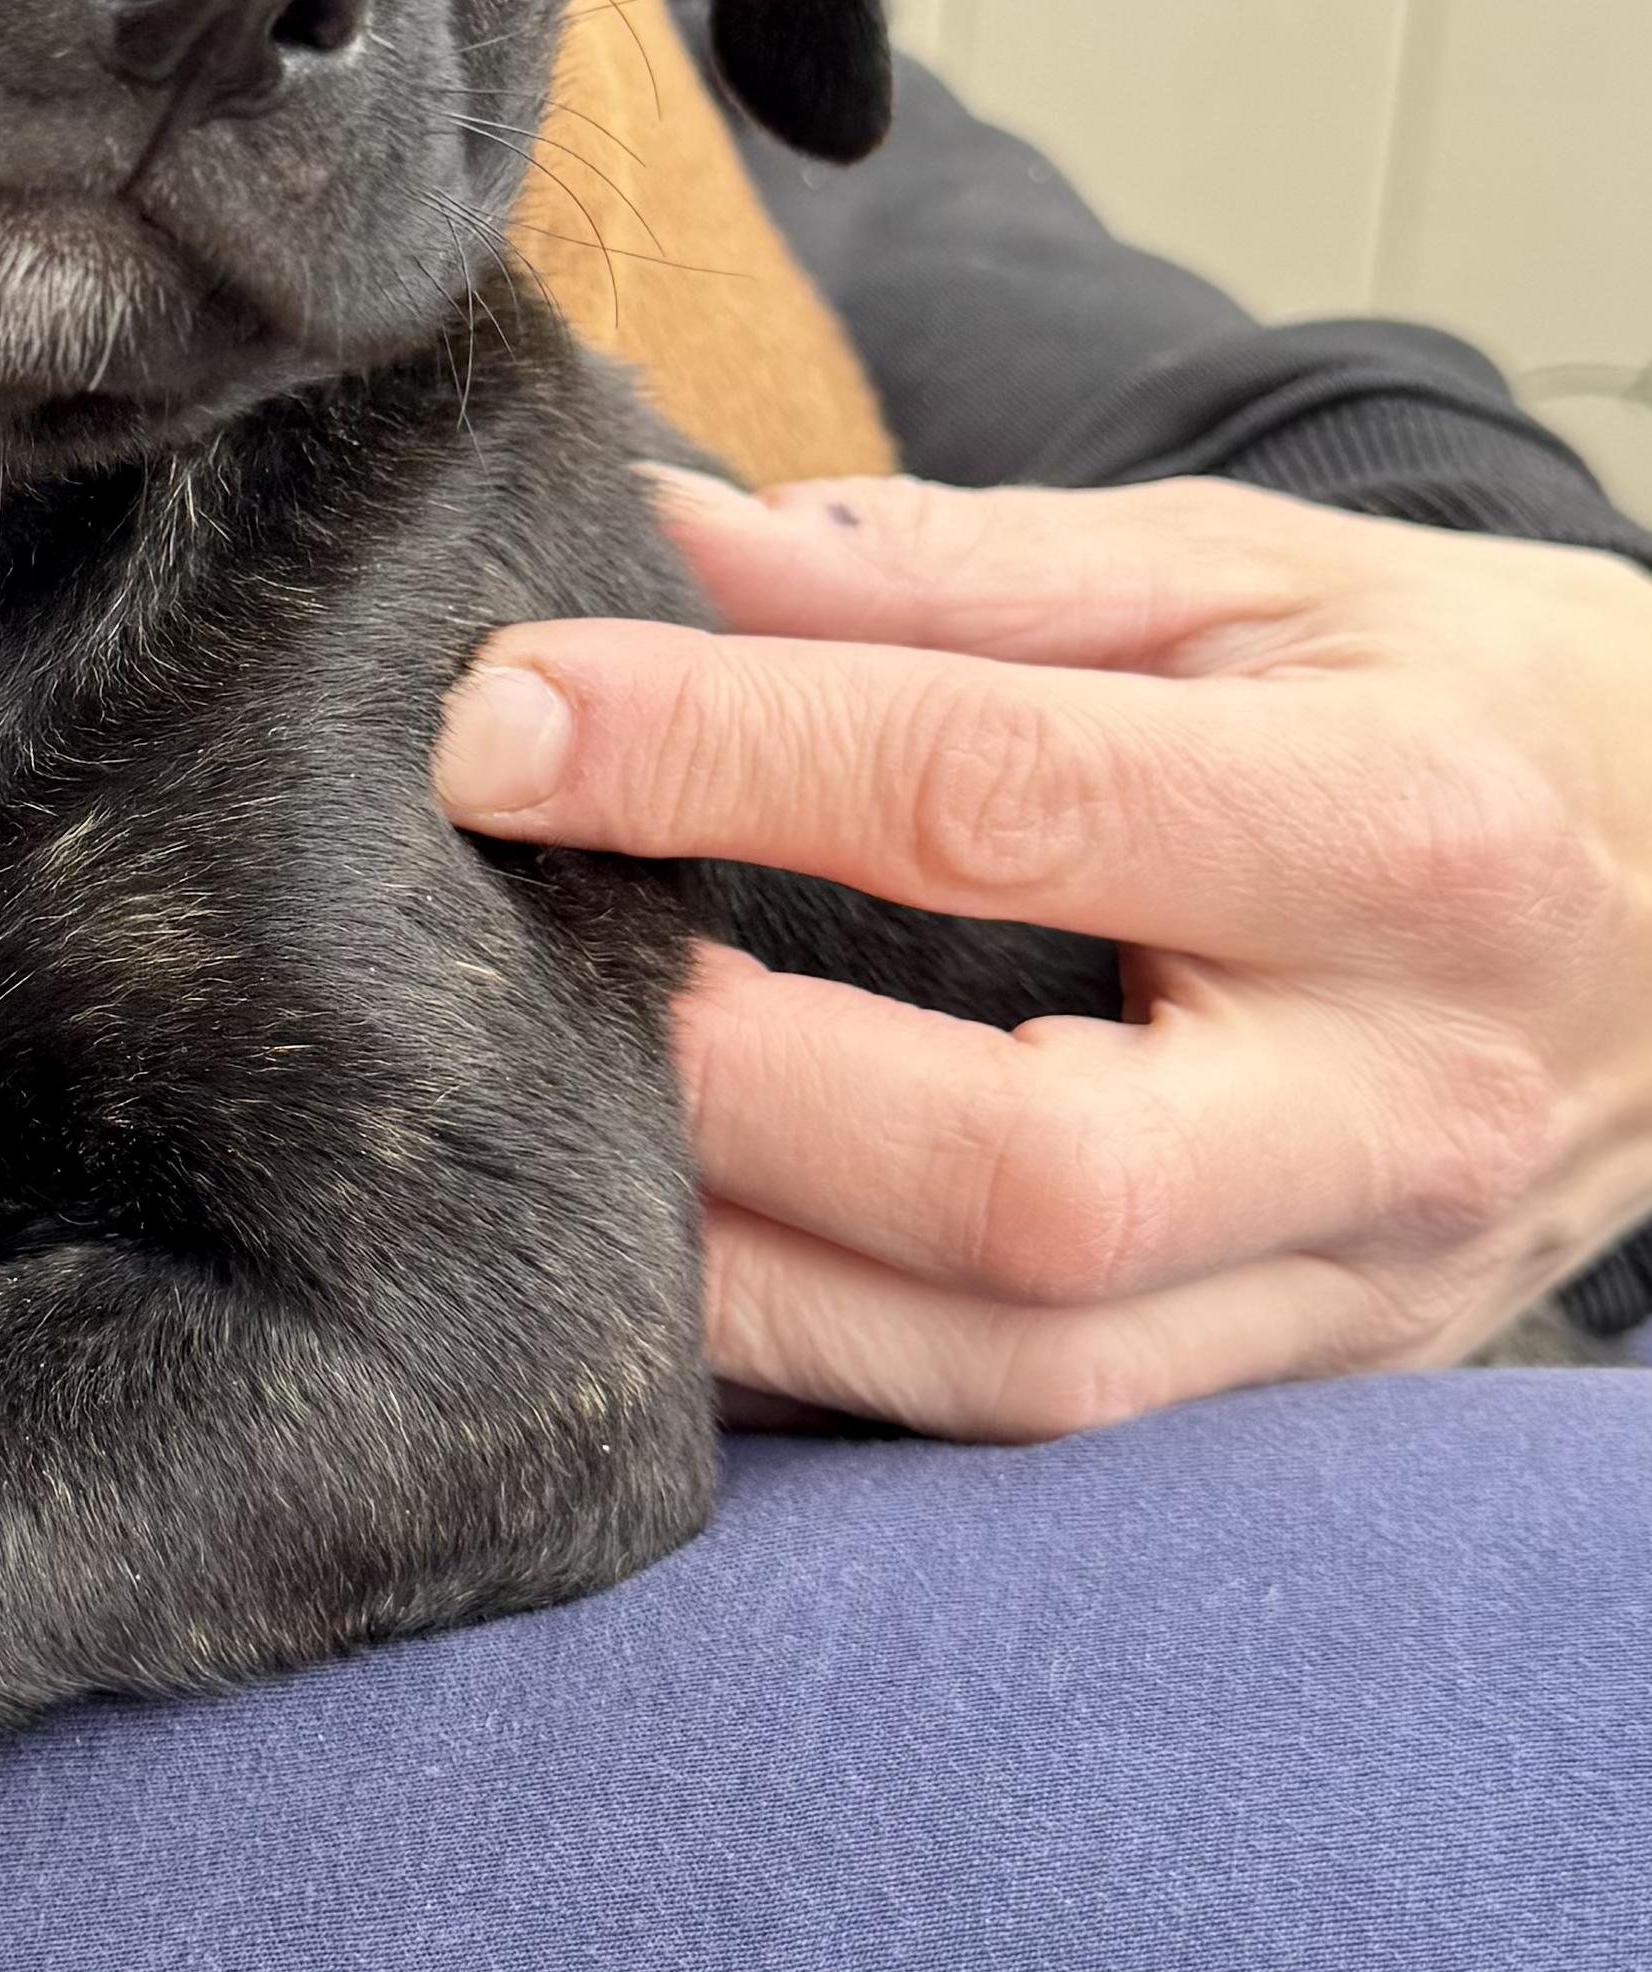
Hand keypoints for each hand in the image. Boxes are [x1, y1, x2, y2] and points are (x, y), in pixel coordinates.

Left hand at [434, 471, 1651, 1438]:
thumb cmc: (1474, 701)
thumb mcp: (1258, 572)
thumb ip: (961, 569)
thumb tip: (669, 540)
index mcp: (1399, 825)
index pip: (998, 796)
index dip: (714, 755)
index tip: (498, 719)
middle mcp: (1396, 1094)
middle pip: (1025, 1171)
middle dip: (725, 1082)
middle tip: (509, 970)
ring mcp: (1366, 1276)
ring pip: (1018, 1371)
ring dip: (742, 1275)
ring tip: (546, 1140)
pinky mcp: (1313, 1375)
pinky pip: (1038, 1430)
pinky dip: (830, 1367)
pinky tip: (683, 1268)